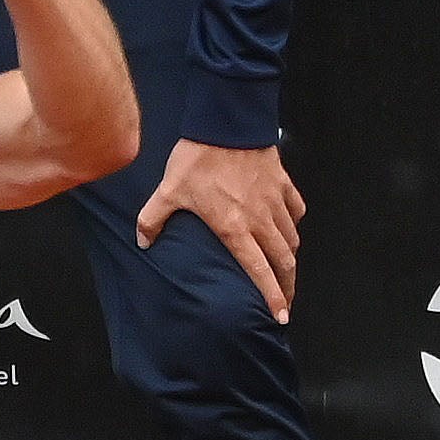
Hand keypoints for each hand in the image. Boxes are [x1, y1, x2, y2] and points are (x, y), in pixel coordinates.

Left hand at [136, 141, 305, 323]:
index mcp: (234, 228)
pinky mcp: (283, 184)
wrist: (226, 124)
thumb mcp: (168, 190)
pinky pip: (296, 211)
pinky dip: (294, 223)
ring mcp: (275, 202)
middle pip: (284, 261)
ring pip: (292, 238)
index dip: (271, 296)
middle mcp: (261, 220)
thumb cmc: (197, 159)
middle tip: (285, 301)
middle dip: (287, 286)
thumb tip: (143, 242)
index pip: (258, 270)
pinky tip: (287, 227)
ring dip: (290, 257)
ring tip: (285, 269)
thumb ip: (153, 219)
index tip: (280, 316)